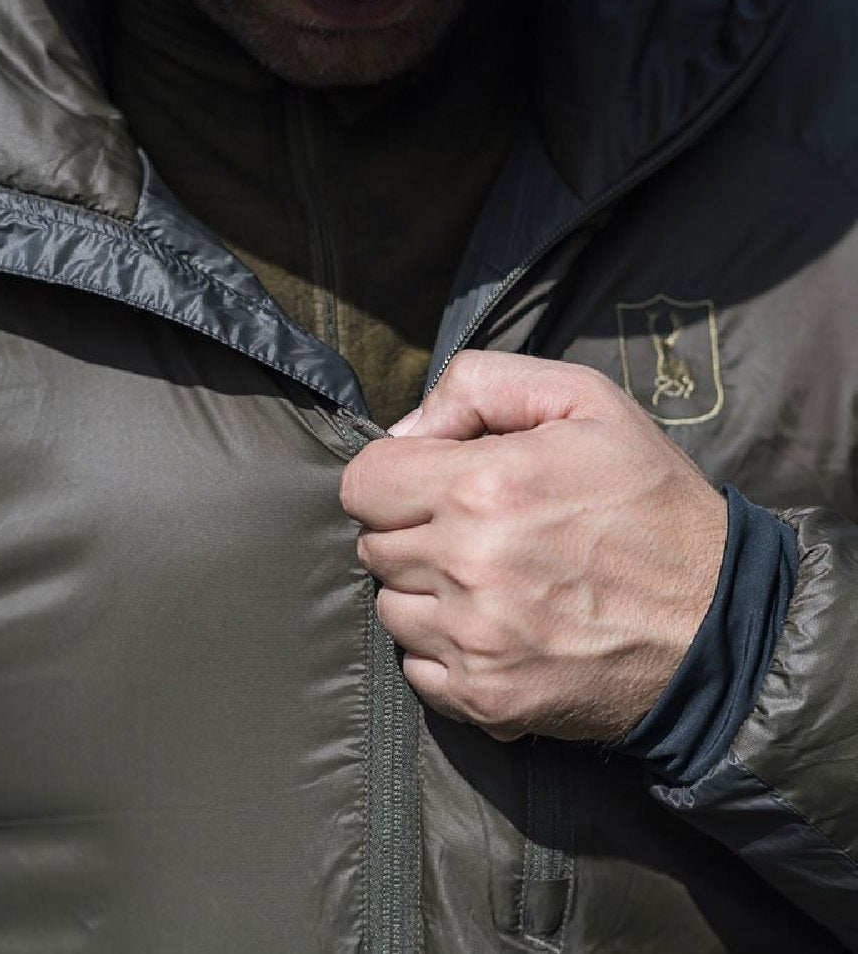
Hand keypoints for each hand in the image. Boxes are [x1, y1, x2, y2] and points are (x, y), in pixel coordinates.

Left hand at [340, 351, 726, 742]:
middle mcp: (468, 566)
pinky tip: (494, 626)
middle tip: (474, 527)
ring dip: (424, 590)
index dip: (393, 473)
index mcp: (484, 487)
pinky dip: (442, 648)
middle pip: (373, 543)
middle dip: (411, 528)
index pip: (363, 482)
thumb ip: (481, 385)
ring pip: (389, 607)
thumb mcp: (586, 401)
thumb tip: (407, 429)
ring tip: (489, 578)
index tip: (431, 479)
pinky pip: (417, 667)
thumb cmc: (651, 503)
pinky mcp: (486, 697)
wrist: (720, 622)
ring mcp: (474, 640)